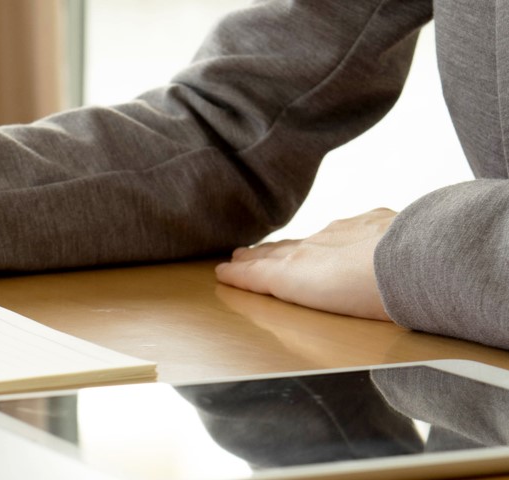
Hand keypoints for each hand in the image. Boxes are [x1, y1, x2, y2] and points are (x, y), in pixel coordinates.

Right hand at [214, 208, 395, 320]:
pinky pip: (342, 228)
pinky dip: (332, 236)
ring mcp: (340, 232)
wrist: (418, 263)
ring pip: (305, 240)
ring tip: (277, 249)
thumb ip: (297, 294)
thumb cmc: (376, 299)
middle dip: (256, 256)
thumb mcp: (327, 309)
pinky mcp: (370, 221)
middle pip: (275, 253)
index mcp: (295, 273)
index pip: (259, 272)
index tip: (223, 271)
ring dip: (288, 246)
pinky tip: (336, 237)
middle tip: (239, 257)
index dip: (239, 273)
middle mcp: (310, 248)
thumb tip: (271, 287)